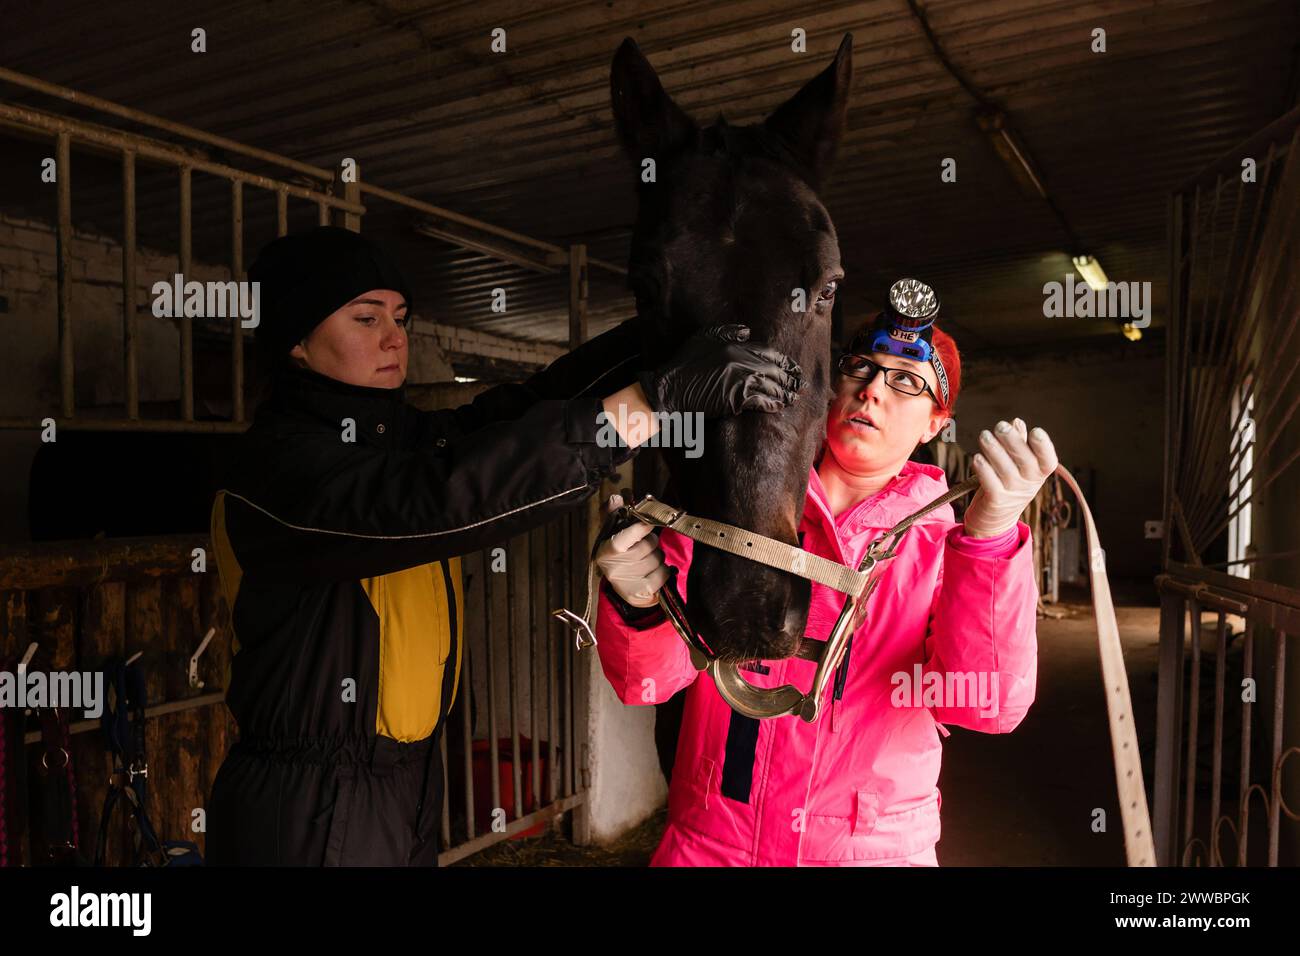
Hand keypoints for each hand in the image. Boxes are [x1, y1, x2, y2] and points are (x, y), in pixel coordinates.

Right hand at [595, 495, 668, 606]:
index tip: (648, 523)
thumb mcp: (613, 535)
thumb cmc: (620, 558)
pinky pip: (663, 574)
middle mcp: (614, 569)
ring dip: (658, 557)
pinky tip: (655, 572)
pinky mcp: (641, 596)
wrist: (623, 589)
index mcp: (605, 552)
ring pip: (658, 559)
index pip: (621, 539)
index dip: (638, 530)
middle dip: (651, 543)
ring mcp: (628, 584)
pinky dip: (664, 571)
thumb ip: (614, 514)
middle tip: (645, 547)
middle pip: (647, 546)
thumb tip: (616, 498)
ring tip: (648, 561)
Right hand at [638, 324, 802, 418]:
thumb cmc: (684, 364)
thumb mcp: (703, 338)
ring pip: (771, 386)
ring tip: (793, 398)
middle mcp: (742, 361)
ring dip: (784, 393)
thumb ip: (726, 331)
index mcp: (735, 346)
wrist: (670, 389)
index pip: (768, 352)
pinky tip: (779, 407)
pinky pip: (762, 401)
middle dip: (789, 378)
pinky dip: (772, 404)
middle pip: (774, 369)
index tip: (792, 367)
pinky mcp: (737, 398)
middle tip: (799, 385)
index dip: (783, 361)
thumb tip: (747, 331)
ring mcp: (741, 379)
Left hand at [964, 418, 1058, 537]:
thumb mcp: (1018, 464)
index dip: (1044, 447)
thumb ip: (1019, 442)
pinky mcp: (995, 501)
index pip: (1048, 460)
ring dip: (993, 450)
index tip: (1036, 432)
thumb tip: (1017, 422)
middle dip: (1012, 441)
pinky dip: (984, 470)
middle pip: (1024, 460)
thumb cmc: (1008, 483)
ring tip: (984, 436)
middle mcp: (1029, 483)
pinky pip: (990, 483)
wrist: (995, 519)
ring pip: (1004, 469)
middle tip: (1000, 426)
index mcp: (1040, 472)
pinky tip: (976, 458)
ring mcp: (1012, 493)